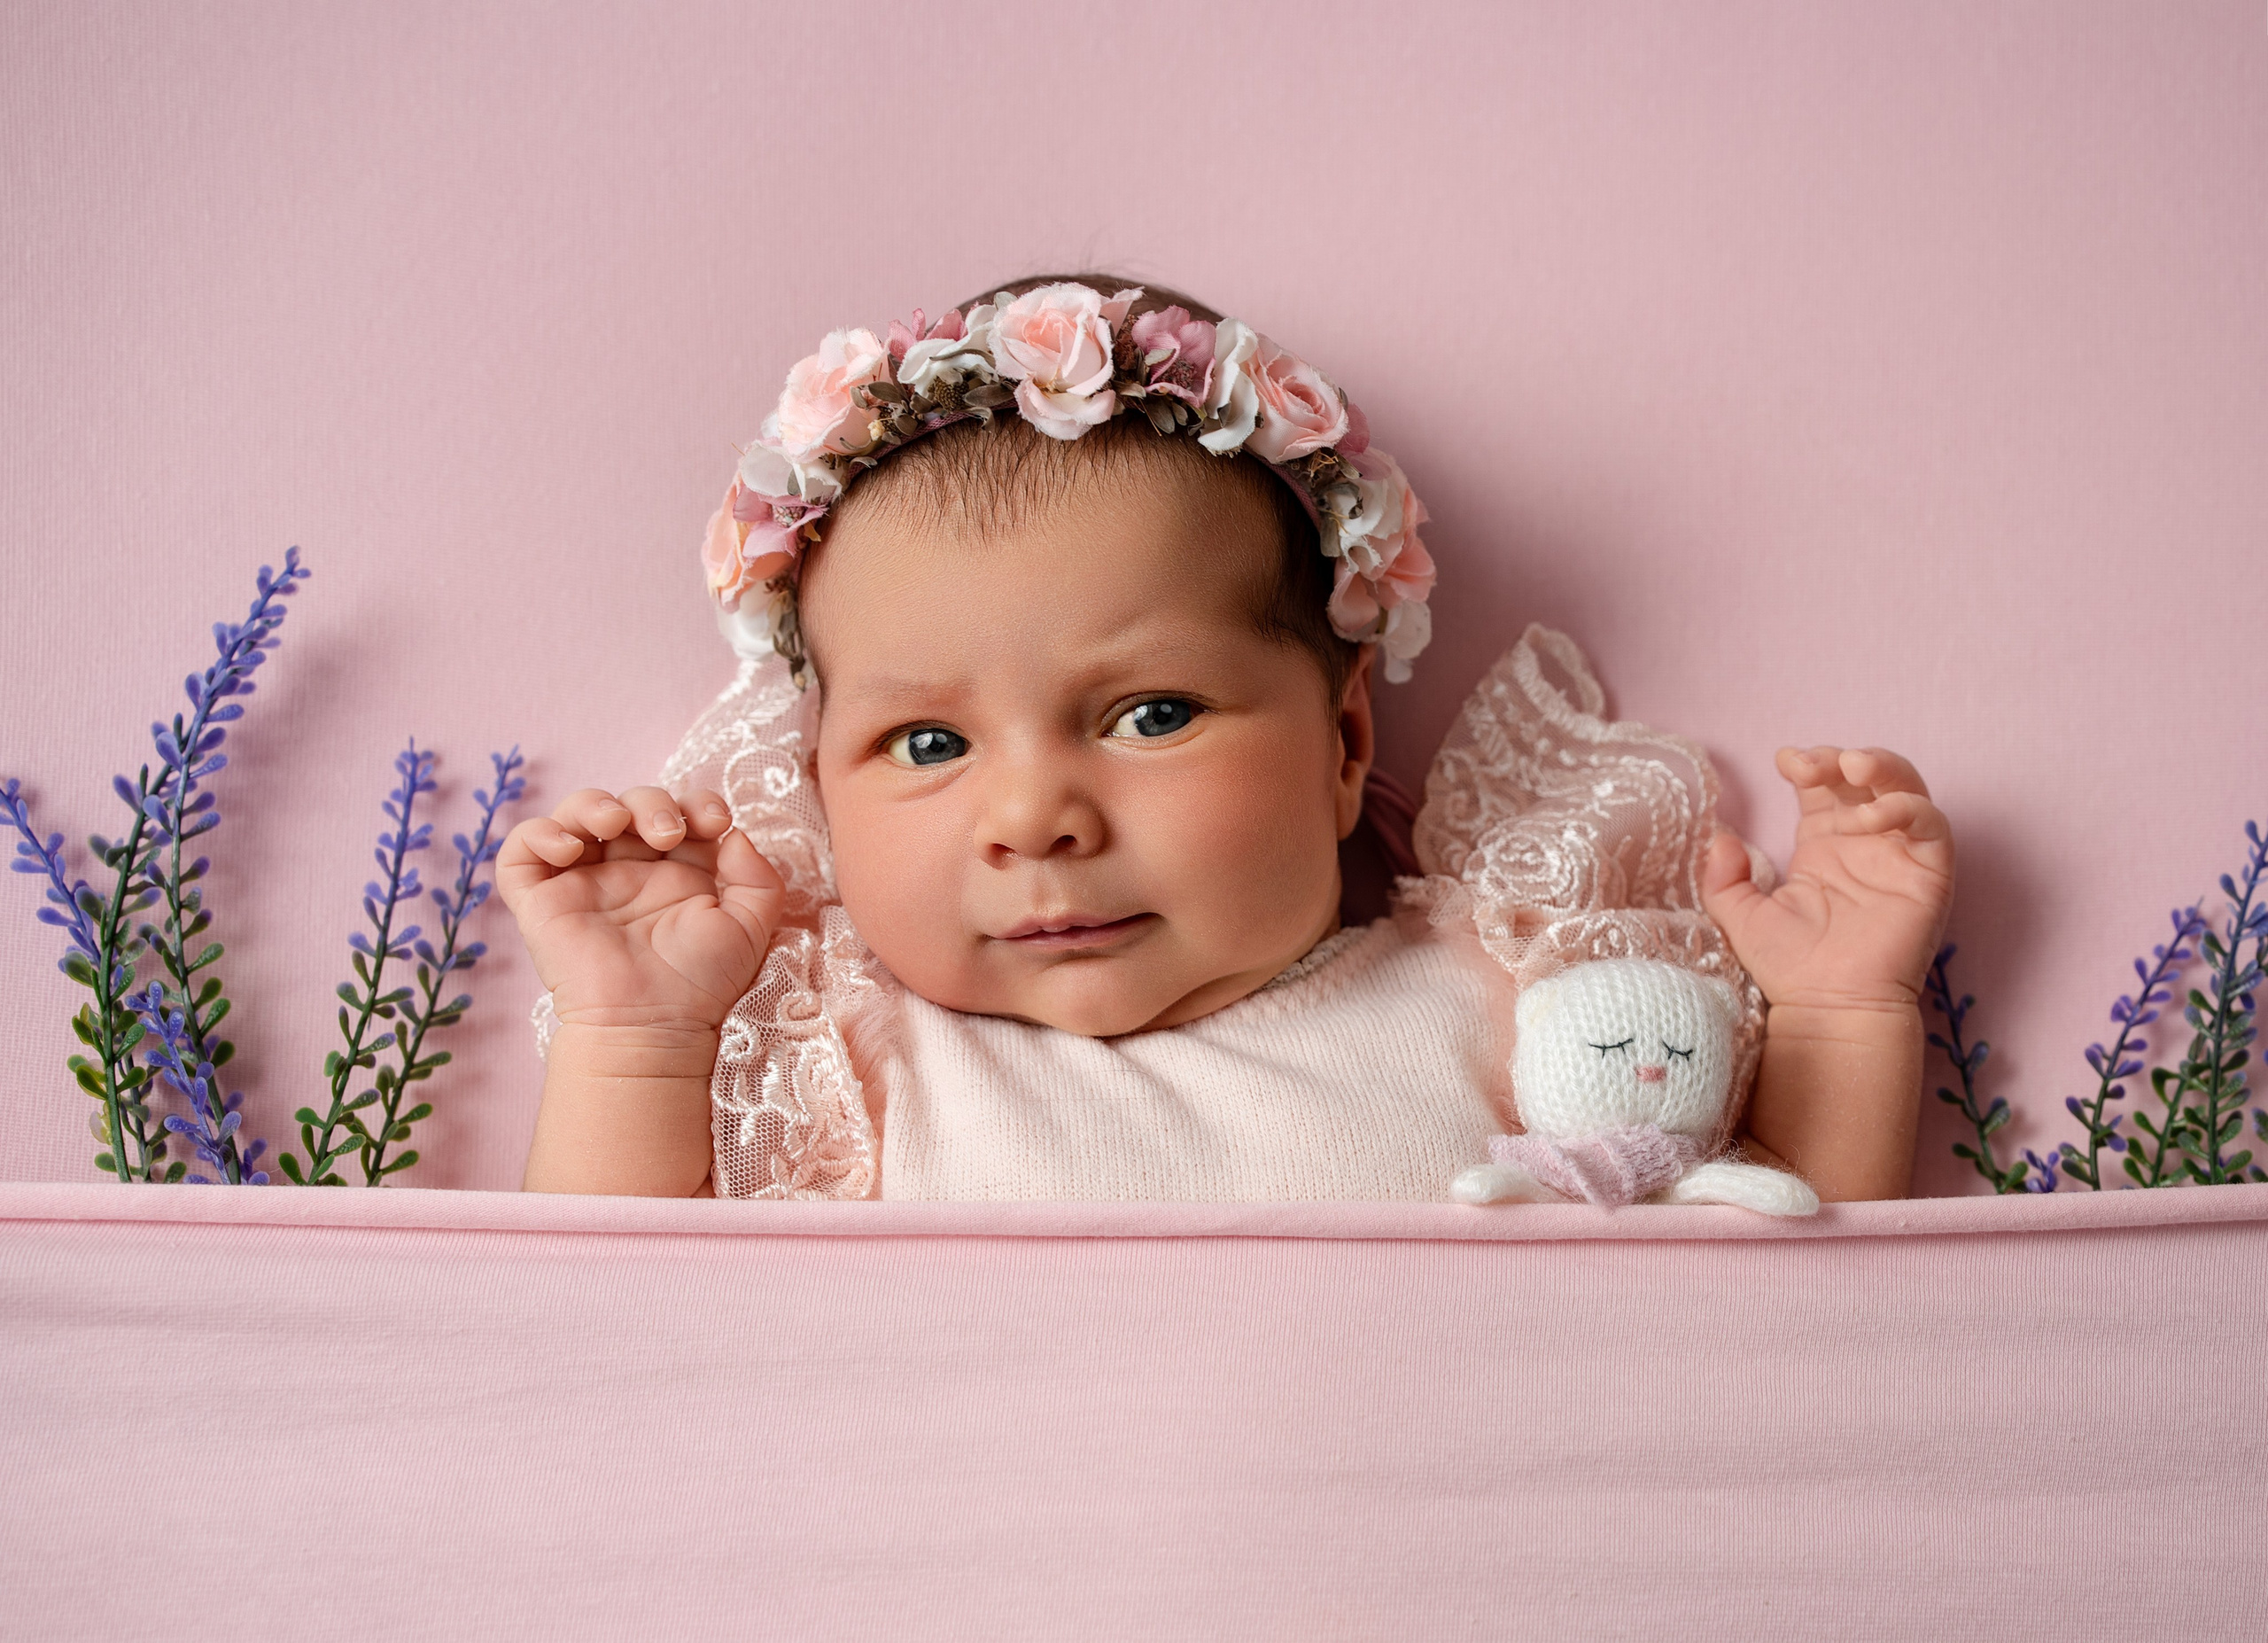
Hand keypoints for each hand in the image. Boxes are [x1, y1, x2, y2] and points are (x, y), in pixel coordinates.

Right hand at [498, 786, 783, 1034]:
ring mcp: (584, 882)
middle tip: (667, 834)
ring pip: (575, 814)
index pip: (680, 813)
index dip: (696, 802)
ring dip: (594, 803)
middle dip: (651, 803)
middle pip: (630, 804)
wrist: (652, 1024)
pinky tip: (570, 849)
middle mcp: (629, 870)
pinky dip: (539, 833)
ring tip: (615, 822)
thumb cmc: (701, 983)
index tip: (716, 821)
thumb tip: (734, 834)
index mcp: (677, 871)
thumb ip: (757, 877)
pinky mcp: (541, 901)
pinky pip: (521, 851)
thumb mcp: (749, 926)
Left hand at [1702, 747, 1953, 1011]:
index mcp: (1823, 843)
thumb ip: (1723, 878)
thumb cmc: (1789, 968)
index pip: (1823, 786)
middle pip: (1865, 776)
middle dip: (1841, 757)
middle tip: (1813, 765)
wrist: (1827, 1009)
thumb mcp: (1740, 916)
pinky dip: (1905, 808)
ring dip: (1882, 768)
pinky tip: (1870, 818)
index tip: (1785, 761)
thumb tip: (1718, 838)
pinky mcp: (1929, 873)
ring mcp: (1898, 855)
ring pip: (1906, 788)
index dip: (1810, 764)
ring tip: (1851, 769)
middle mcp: (1863, 842)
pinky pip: (1931, 826)